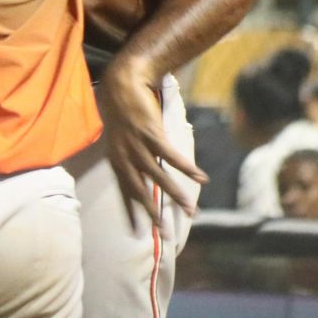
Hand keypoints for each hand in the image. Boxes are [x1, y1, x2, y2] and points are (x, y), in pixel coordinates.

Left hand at [97, 56, 205, 233]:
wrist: (122, 84)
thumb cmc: (122, 112)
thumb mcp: (119, 139)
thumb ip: (128, 157)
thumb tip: (139, 173)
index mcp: (116, 159)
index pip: (123, 192)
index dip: (130, 212)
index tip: (138, 233)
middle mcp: (124, 156)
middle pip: (139, 190)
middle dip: (152, 213)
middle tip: (164, 233)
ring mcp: (137, 145)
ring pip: (158, 176)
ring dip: (175, 194)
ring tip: (190, 210)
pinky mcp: (151, 133)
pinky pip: (171, 155)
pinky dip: (186, 167)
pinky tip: (201, 179)